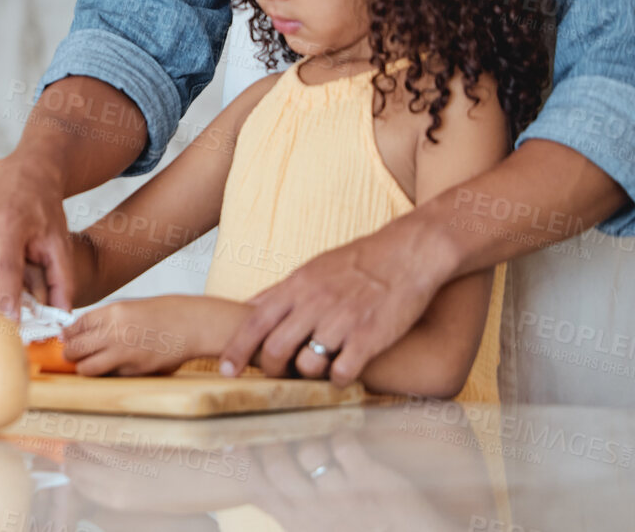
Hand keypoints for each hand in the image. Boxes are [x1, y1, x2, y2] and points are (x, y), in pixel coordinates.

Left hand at [63, 296, 212, 376]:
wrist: (192, 324)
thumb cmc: (163, 314)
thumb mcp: (130, 307)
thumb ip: (106, 320)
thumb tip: (81, 333)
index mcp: (112, 312)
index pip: (76, 326)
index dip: (67, 334)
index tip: (64, 339)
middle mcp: (114, 332)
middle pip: (74, 348)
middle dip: (69, 354)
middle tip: (70, 355)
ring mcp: (124, 353)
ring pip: (87, 368)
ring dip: (83, 368)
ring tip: (86, 366)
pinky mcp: (135, 370)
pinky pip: (110, 376)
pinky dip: (108, 374)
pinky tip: (113, 368)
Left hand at [218, 220, 445, 383]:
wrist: (409, 253)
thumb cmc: (359, 262)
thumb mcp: (312, 269)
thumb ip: (281, 292)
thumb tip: (248, 308)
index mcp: (297, 286)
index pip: (254, 321)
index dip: (236, 349)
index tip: (226, 370)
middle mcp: (314, 303)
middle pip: (275, 348)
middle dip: (270, 369)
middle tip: (277, 375)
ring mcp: (342, 321)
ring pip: (306, 364)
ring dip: (307, 374)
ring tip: (317, 369)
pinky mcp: (370, 337)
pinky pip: (342, 372)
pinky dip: (339, 380)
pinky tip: (344, 374)